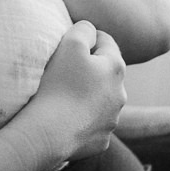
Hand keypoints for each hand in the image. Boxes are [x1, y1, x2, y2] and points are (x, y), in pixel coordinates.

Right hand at [17, 22, 125, 164]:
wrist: (49, 132)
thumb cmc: (59, 83)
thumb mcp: (70, 43)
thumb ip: (84, 29)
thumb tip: (90, 31)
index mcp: (116, 68)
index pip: (106, 42)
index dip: (88, 38)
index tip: (71, 43)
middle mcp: (120, 94)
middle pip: (106, 74)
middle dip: (91, 70)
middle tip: (65, 71)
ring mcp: (113, 120)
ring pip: (102, 101)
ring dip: (89, 96)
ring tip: (64, 97)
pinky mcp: (102, 141)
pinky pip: (93, 125)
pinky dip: (83, 121)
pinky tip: (66, 119)